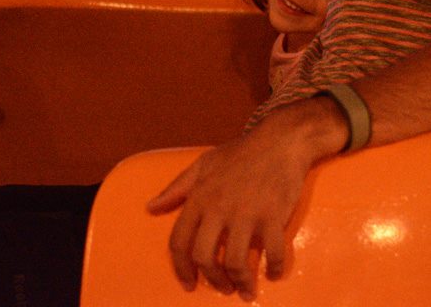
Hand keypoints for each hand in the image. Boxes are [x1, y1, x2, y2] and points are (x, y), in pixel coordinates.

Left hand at [145, 100, 345, 299]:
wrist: (280, 140)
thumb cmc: (241, 153)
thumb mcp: (203, 165)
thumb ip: (176, 188)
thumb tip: (150, 207)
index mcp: (199, 197)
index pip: (179, 241)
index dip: (180, 268)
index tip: (188, 283)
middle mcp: (219, 208)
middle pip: (204, 257)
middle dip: (212, 279)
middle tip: (221, 287)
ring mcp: (247, 213)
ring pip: (236, 262)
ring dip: (240, 282)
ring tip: (246, 289)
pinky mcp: (274, 216)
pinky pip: (273, 253)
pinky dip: (273, 269)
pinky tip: (272, 274)